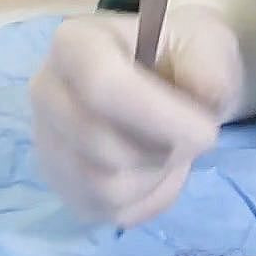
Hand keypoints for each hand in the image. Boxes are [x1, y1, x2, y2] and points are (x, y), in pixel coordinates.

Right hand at [29, 7, 234, 225]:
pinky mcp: (61, 185)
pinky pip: (108, 212)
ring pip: (104, 187)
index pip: (100, 85)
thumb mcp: (207, 43)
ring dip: (158, 176)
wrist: (167, 76)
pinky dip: (150, 198)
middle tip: (199, 136)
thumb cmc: (182, 54)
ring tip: (175, 147)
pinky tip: (160, 167)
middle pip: (100, 145)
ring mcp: (48, 143)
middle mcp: (47, 93)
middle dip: (164, 151)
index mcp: (75, 43)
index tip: (207, 130)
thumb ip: (208, 67)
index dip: (157, 116)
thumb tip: (202, 97)